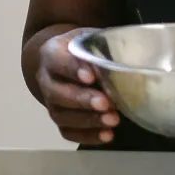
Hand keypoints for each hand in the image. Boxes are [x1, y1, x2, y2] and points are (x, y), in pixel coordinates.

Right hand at [33, 29, 118, 145]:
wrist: (73, 60)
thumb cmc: (87, 48)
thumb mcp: (93, 38)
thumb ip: (105, 46)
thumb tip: (129, 59)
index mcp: (52, 52)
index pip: (58, 60)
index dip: (73, 69)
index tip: (91, 76)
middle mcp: (46, 78)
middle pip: (57, 92)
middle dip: (82, 99)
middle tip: (106, 103)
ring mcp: (50, 102)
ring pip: (61, 115)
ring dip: (88, 120)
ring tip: (113, 119)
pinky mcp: (59, 119)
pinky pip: (68, 132)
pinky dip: (88, 136)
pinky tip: (108, 134)